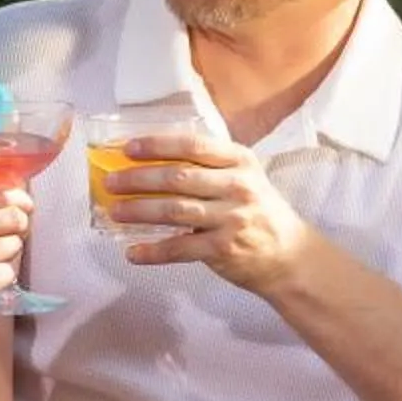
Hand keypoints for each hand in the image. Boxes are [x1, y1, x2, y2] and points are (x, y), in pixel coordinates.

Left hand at [107, 131, 311, 293]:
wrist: (290, 255)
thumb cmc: (259, 211)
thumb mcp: (245, 178)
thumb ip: (210, 167)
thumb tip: (153, 162)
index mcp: (240, 161)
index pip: (194, 145)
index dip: (158, 145)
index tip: (129, 148)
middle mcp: (238, 186)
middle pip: (179, 177)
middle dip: (139, 179)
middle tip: (111, 182)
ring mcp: (231, 218)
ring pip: (175, 210)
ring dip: (139, 211)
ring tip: (115, 212)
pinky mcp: (224, 249)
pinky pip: (180, 249)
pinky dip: (153, 251)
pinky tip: (133, 252)